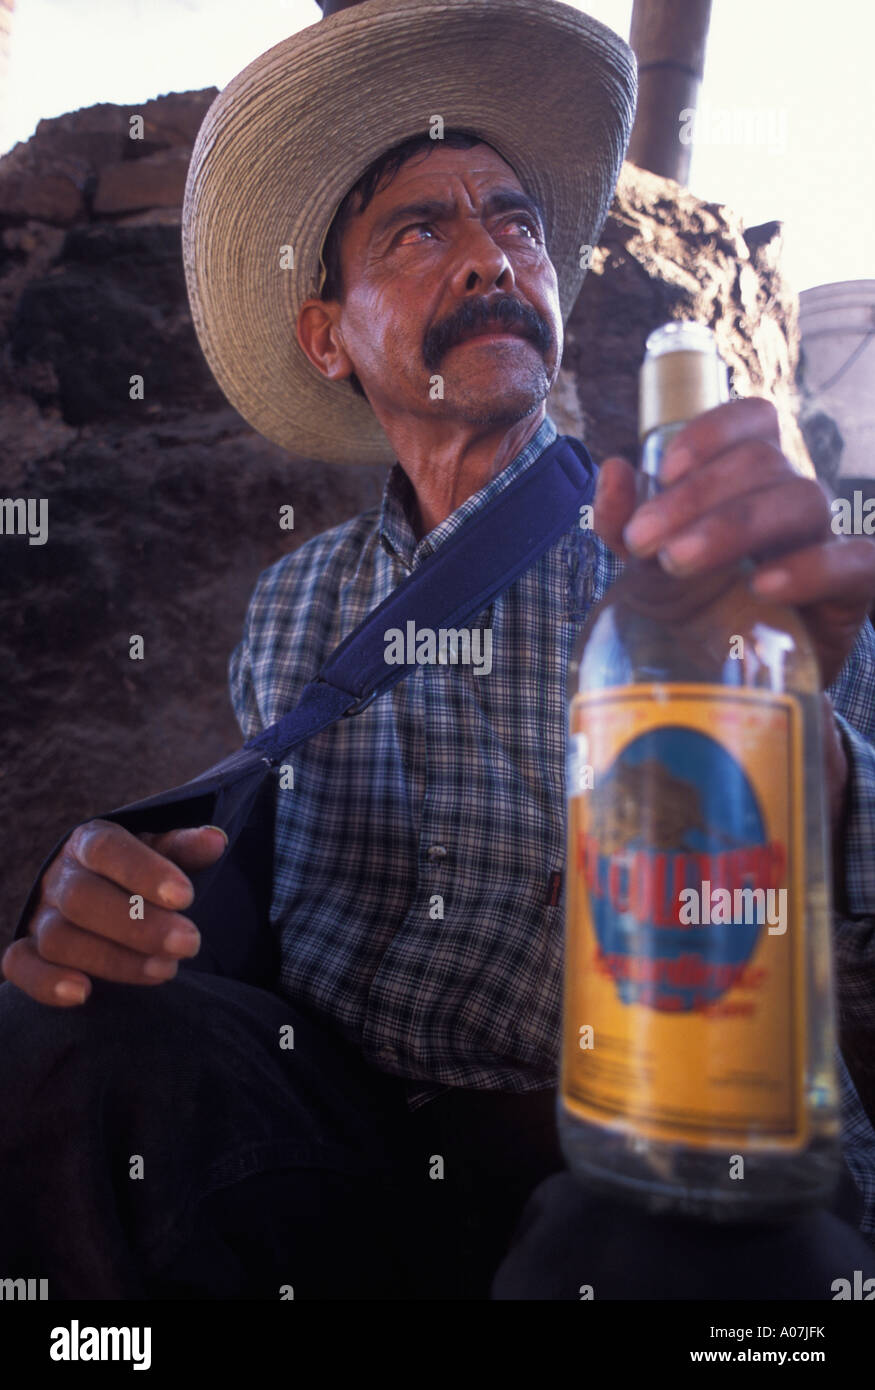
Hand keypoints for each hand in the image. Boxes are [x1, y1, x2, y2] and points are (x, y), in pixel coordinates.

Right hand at [1, 821, 227, 1005]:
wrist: (105, 895)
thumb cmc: (142, 874)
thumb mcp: (165, 854)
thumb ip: (185, 849)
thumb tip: (215, 841)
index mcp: (90, 842)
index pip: (108, 849)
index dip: (144, 872)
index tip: (186, 897)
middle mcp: (60, 878)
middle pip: (82, 899)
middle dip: (139, 926)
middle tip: (189, 943)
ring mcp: (40, 917)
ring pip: (59, 938)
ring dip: (114, 959)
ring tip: (167, 970)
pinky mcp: (27, 953)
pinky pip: (18, 966)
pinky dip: (45, 982)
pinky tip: (83, 994)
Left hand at [593, 396, 874, 690]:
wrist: (729, 687)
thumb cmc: (696, 614)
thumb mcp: (648, 569)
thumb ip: (624, 523)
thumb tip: (613, 468)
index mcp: (749, 482)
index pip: (755, 420)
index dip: (713, 432)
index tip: (663, 470)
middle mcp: (791, 501)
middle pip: (764, 462)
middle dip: (696, 495)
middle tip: (645, 540)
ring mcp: (826, 543)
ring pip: (803, 500)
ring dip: (734, 525)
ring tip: (680, 561)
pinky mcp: (852, 593)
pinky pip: (854, 563)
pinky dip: (810, 568)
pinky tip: (762, 586)